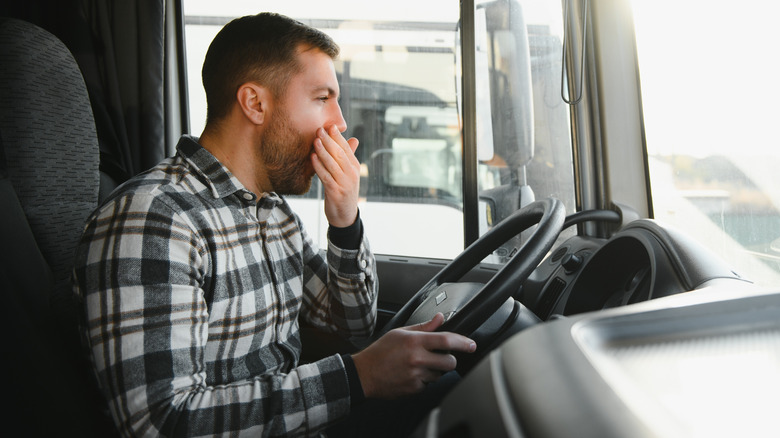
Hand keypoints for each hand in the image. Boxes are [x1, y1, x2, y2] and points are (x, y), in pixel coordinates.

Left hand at [311, 124, 360, 227]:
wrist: (345, 216)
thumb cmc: (344, 191)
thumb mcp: (348, 174)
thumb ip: (347, 157)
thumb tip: (353, 139)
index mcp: (355, 167)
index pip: (346, 148)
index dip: (338, 137)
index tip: (330, 126)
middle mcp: (352, 174)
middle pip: (339, 154)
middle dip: (329, 140)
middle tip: (319, 129)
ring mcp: (344, 183)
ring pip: (332, 163)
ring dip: (323, 151)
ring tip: (315, 140)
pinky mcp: (335, 192)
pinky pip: (326, 176)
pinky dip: (319, 166)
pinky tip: (312, 158)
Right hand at [351, 313, 476, 398]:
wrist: (365, 374)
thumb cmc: (380, 351)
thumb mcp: (400, 333)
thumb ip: (423, 327)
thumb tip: (440, 318)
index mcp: (414, 342)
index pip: (446, 340)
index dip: (463, 342)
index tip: (471, 345)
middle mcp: (417, 359)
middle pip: (449, 362)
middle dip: (449, 359)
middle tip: (440, 356)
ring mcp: (416, 376)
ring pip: (440, 375)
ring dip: (435, 370)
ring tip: (419, 365)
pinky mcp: (414, 389)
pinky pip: (429, 385)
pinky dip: (424, 380)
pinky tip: (412, 374)